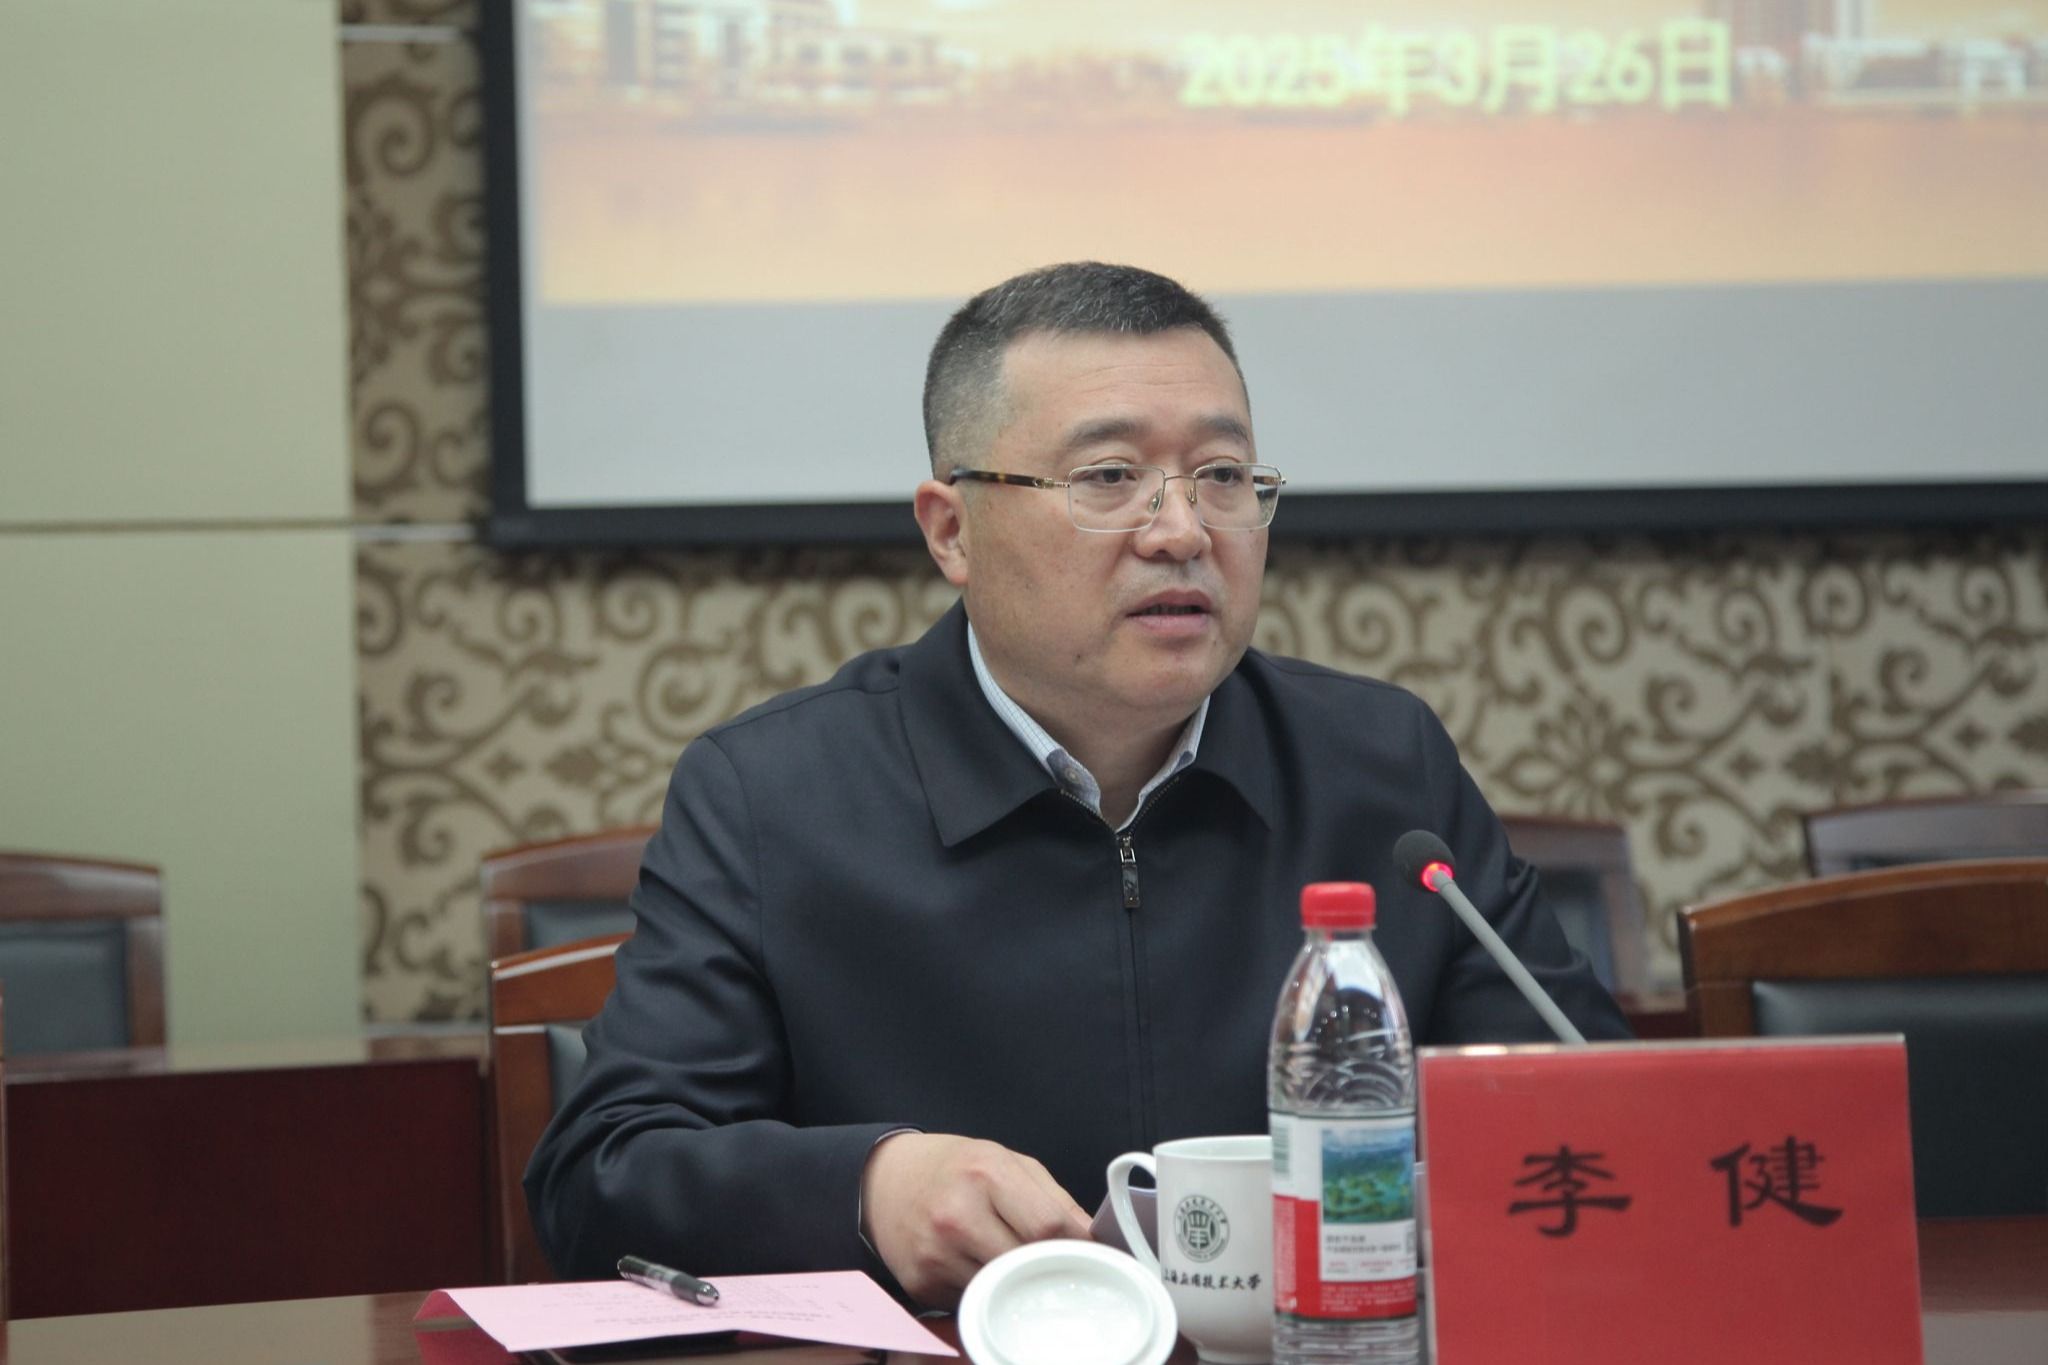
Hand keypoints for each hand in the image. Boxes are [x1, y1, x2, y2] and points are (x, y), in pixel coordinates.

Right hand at [860, 1132, 1092, 1307]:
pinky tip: (980, 1270)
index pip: (1049, 1224)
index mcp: (986, 1173)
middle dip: (1048, 1269)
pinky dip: (985, 1293)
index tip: (1090, 1255)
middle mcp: (957, 1214)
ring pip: (1001, 1290)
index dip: (1077, 1245)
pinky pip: (971, 1302)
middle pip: (1026, 1264)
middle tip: (1060, 1270)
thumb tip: (1094, 1241)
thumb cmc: (955, 1168)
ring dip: (1017, 1286)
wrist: (886, 1180)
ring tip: (1019, 1269)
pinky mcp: (921, 1284)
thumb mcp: (1008, 1163)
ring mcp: (936, 1253)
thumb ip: (1055, 1199)